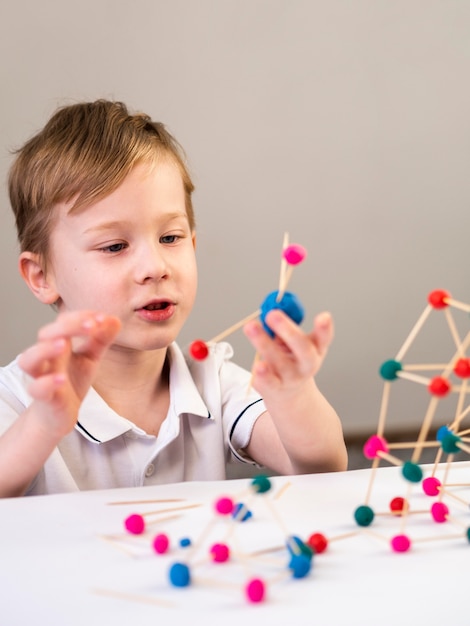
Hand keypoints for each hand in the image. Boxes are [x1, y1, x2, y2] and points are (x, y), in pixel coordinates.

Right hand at [18, 311, 120, 437]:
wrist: (59, 414)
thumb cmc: (72, 381)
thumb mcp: (90, 358)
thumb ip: (101, 339)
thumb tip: (115, 319)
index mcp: (58, 343)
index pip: (63, 322)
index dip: (81, 317)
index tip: (102, 318)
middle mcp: (46, 357)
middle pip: (45, 334)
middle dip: (67, 327)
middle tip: (90, 325)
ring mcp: (41, 376)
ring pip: (29, 359)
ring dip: (45, 349)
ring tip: (64, 343)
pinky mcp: (43, 398)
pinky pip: (37, 388)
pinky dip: (46, 383)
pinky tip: (60, 379)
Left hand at [243, 309, 332, 394]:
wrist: (289, 395)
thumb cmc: (290, 360)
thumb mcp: (291, 342)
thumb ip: (283, 326)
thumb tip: (269, 306)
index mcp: (315, 350)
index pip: (323, 338)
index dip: (325, 328)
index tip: (324, 316)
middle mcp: (306, 365)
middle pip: (302, 348)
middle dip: (288, 330)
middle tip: (272, 314)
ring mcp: (291, 378)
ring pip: (279, 361)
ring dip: (264, 343)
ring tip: (251, 327)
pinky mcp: (274, 389)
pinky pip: (267, 381)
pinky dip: (262, 374)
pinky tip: (258, 366)